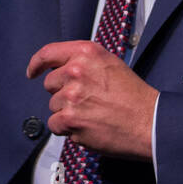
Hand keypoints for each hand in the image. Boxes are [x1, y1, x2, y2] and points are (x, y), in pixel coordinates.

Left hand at [26, 40, 158, 160]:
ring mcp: (71, 96)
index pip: (48, 53)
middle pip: (50, 84)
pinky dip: (68, 129)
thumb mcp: (111, 64)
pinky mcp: (70, 119)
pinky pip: (55, 125)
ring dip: (67, 113)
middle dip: (63, 94)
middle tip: (87, 101)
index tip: (32, 72)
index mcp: (86, 53)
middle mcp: (76, 71)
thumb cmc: (134, 97)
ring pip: (53, 106)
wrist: (150, 122)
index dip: (36, 64)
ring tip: (93, 114)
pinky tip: (88, 127)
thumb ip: (84, 63)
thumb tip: (61, 69)